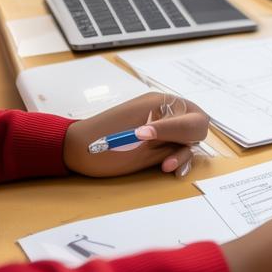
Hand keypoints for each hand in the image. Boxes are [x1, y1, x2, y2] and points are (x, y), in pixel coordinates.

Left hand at [63, 92, 208, 178]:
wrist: (74, 148)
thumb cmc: (101, 143)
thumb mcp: (136, 143)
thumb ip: (167, 141)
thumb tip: (189, 141)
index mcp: (161, 103)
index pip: (191, 119)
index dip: (178, 132)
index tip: (150, 138)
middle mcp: (166, 109)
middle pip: (197, 126)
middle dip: (187, 143)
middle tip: (171, 160)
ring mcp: (162, 123)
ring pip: (188, 139)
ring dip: (182, 154)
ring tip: (166, 167)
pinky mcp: (157, 138)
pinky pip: (176, 145)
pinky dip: (176, 156)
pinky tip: (169, 167)